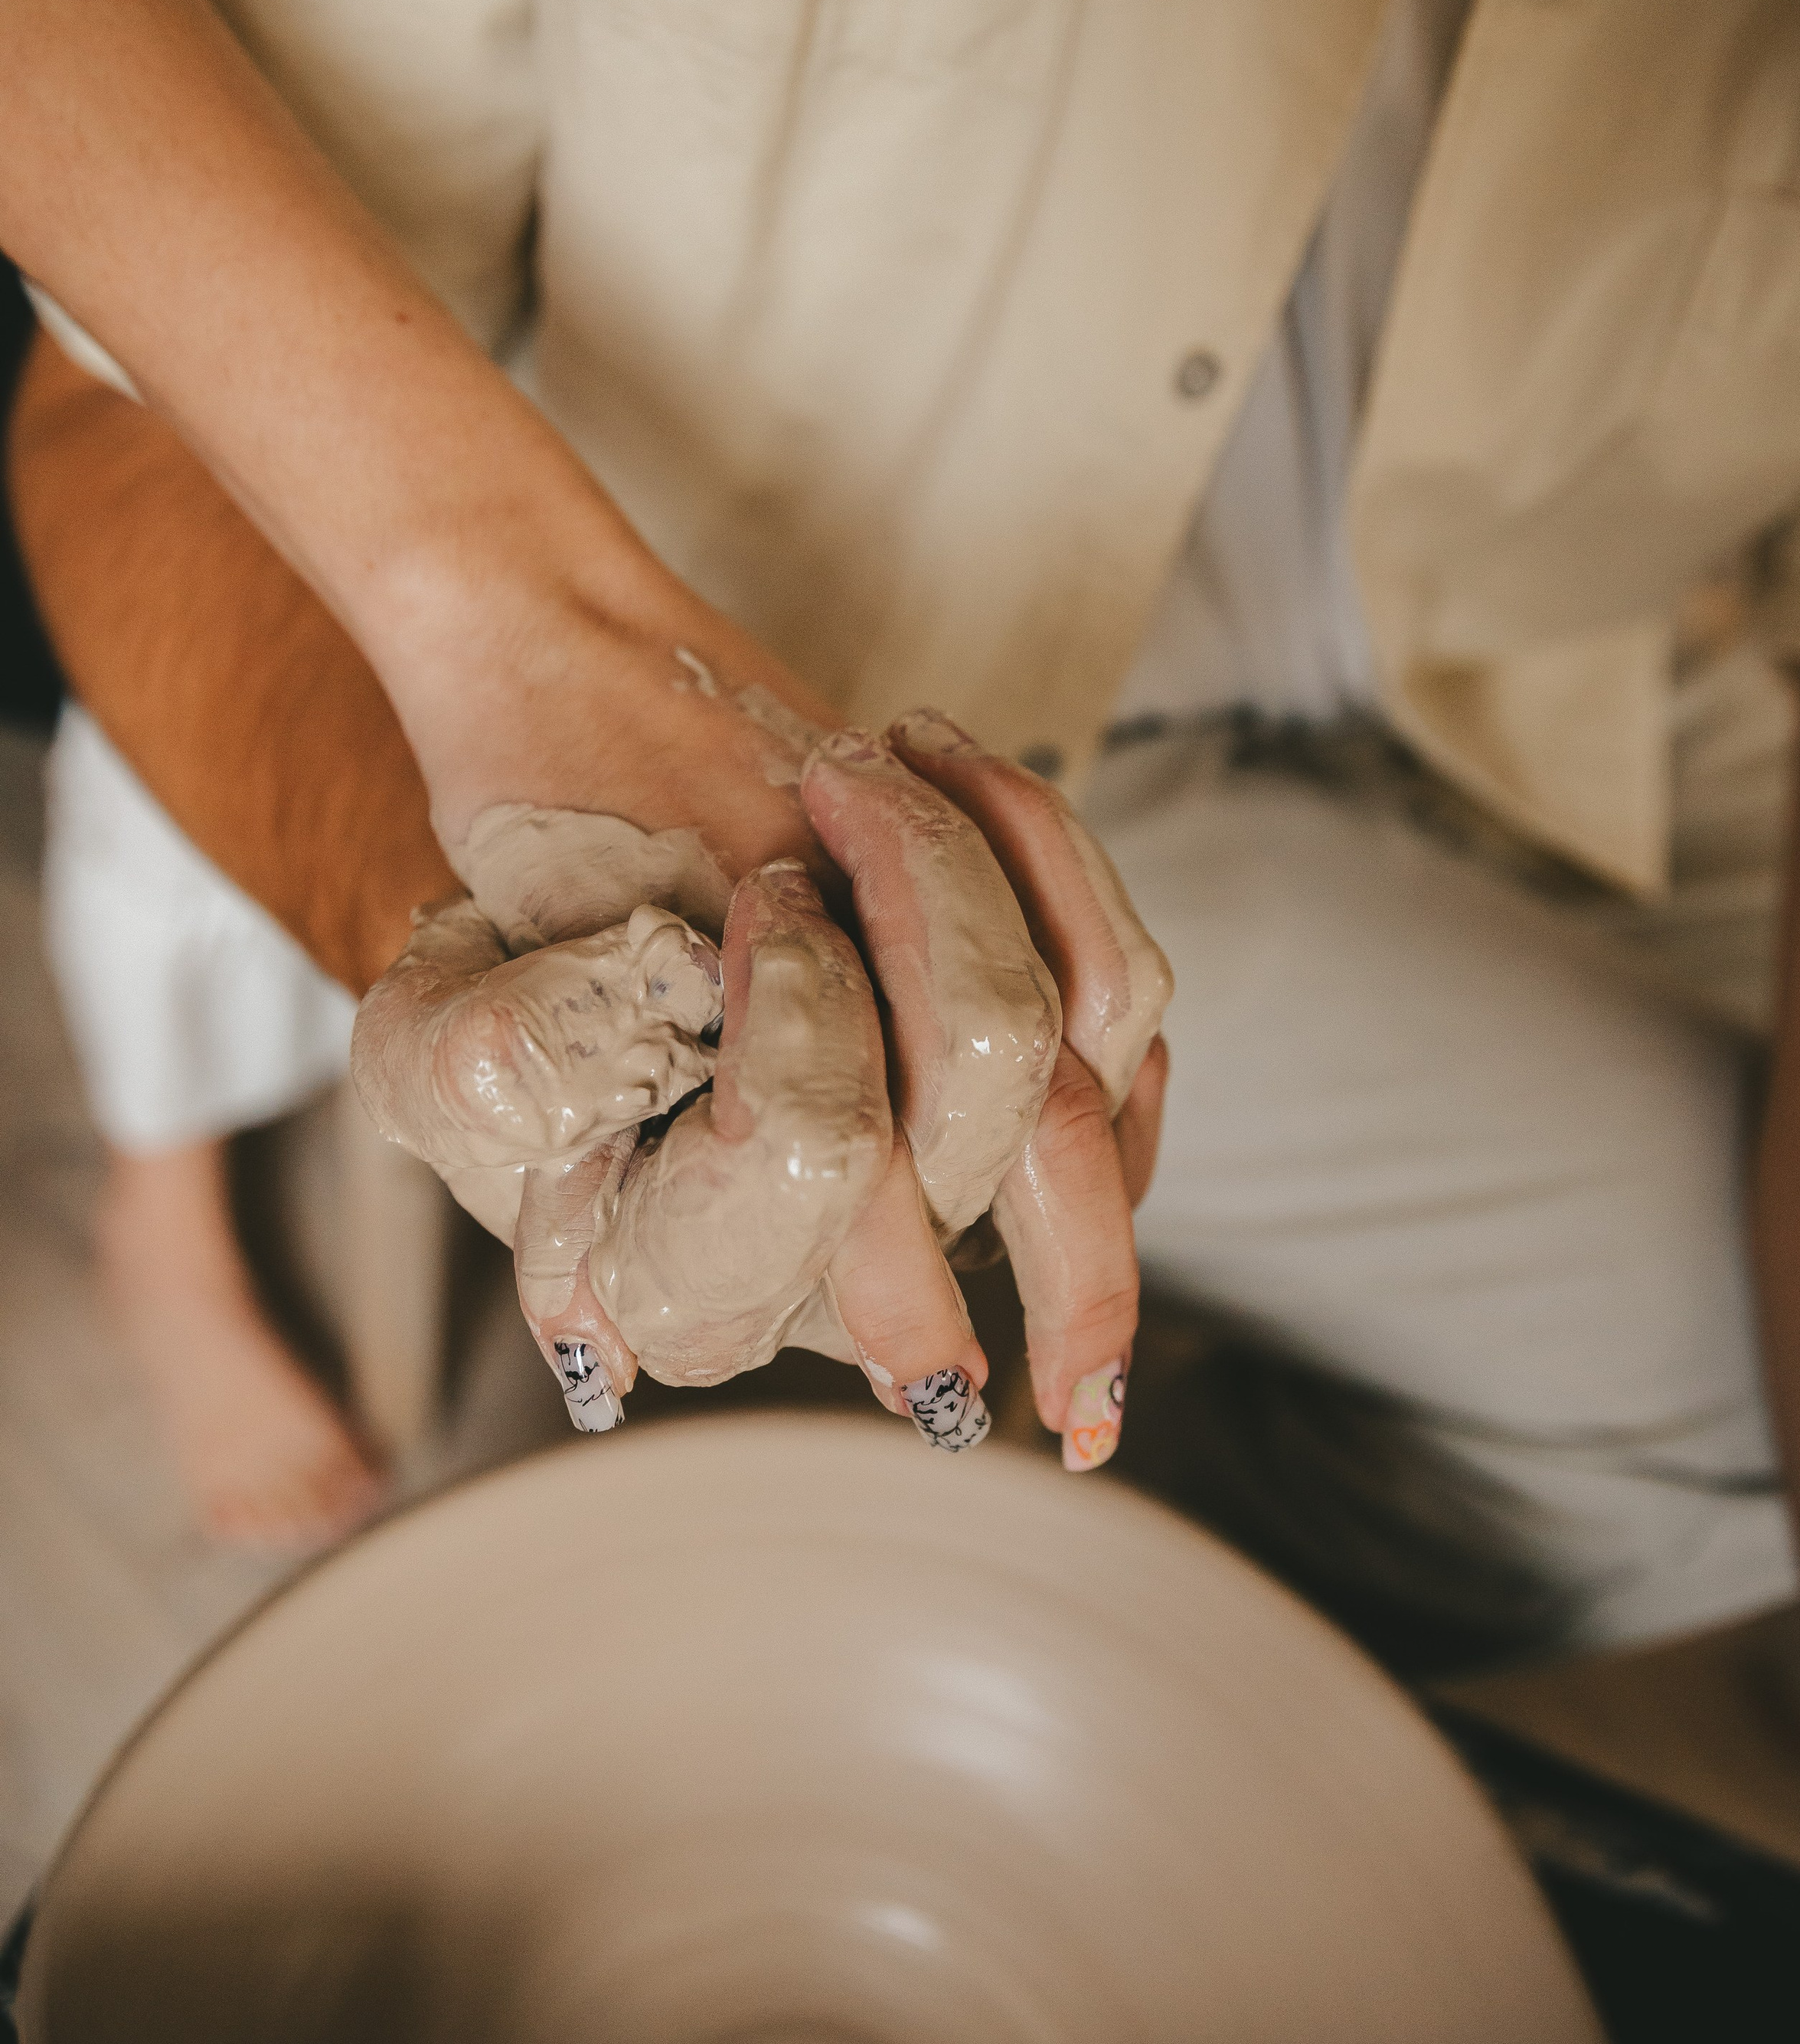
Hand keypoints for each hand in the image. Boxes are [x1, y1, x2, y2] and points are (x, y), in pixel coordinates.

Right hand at [353, 687, 1170, 1466]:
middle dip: (928, 898)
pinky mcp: (1044, 1096)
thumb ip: (490, 1078)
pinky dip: (1049, 858)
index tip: (745, 884)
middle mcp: (858, 1275)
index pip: (824, 1161)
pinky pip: (1123, 1000)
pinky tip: (942, 772)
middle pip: (996, 1113)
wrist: (588, 851)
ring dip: (982, 860)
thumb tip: (639, 1094)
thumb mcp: (432, 1029)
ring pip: (1080, 1047)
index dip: (800, 999)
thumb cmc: (511, 946)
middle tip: (823, 785)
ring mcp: (963, 1192)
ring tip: (867, 762)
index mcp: (702, 1282)